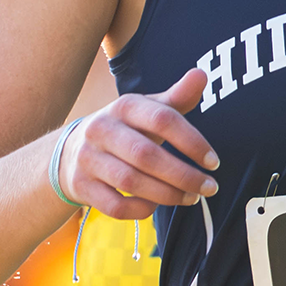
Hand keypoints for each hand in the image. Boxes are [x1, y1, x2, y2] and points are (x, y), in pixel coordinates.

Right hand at [56, 68, 220, 219]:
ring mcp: (88, 159)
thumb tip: (201, 75)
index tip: (214, 162)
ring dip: (167, 195)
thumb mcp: (148, 110)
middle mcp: (102, 129)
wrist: (71, 151)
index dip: (192, 141)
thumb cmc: (125, 129)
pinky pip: (115, 206)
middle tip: (209, 188)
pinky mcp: (81, 186)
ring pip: (131, 182)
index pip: (162, 119)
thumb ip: (177, 98)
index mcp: (124, 106)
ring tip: (191, 197)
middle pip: (147, 155)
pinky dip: (141, 210)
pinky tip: (158, 205)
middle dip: (184, 175)